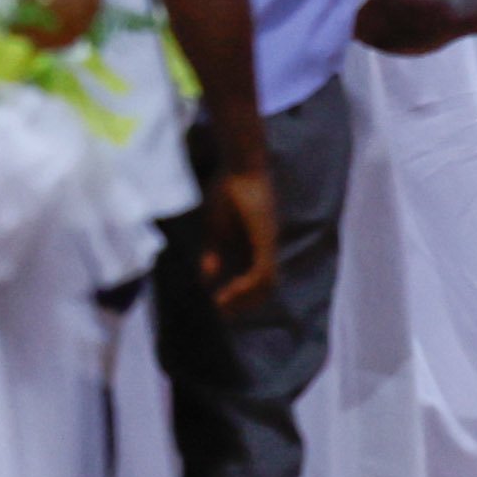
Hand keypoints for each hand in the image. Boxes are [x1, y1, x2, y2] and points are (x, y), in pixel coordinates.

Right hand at [200, 159, 279, 317]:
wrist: (240, 163)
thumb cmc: (228, 189)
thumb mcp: (215, 230)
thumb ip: (214, 255)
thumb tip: (208, 278)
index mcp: (257, 245)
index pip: (258, 282)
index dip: (241, 298)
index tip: (218, 307)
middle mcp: (267, 246)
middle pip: (267, 287)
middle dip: (244, 304)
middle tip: (221, 314)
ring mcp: (268, 241)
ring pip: (268, 283)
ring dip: (245, 299)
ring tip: (222, 305)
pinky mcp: (265, 236)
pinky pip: (263, 271)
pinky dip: (248, 286)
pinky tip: (227, 291)